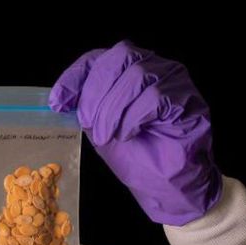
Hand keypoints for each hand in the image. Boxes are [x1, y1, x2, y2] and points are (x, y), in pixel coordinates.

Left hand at [49, 40, 222, 225]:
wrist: (164, 187)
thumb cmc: (136, 156)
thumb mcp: (100, 126)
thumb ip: (85, 106)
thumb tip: (60, 97)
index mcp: (129, 69)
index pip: (99, 57)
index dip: (76, 76)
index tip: (58, 102)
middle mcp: (154, 66)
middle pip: (119, 58)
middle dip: (96, 92)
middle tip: (88, 123)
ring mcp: (173, 79)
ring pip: (136, 76)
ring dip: (113, 109)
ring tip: (109, 135)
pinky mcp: (187, 98)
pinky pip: (154, 96)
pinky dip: (133, 117)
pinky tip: (130, 134)